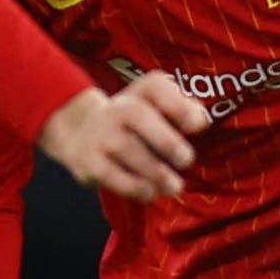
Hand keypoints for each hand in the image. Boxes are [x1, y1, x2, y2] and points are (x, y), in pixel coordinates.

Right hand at [38, 73, 207, 200]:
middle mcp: (117, 108)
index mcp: (140, 93)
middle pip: (138, 114)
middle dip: (166, 139)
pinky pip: (111, 174)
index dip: (178, 104)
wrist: (78, 132)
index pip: (156, 86)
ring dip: (155, 171)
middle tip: (186, 160)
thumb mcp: (154, 110)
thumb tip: (201, 121)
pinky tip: (150, 192)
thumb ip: (182, 111)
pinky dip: (133, 186)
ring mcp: (100, 134)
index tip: (199, 126)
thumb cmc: (132, 125)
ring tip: (174, 186)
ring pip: (127, 149)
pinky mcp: (88, 161)